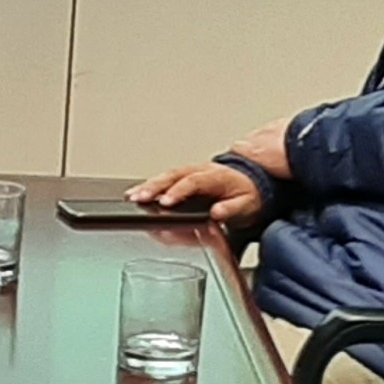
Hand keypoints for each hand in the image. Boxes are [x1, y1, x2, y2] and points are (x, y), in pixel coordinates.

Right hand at [130, 161, 263, 227]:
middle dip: (154, 187)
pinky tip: (135, 194)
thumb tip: (218, 212)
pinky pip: (164, 179)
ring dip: (147, 186)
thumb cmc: (247, 196)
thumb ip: (232, 209)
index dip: (178, 191)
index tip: (165, 202)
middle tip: (139, 198)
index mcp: (216, 177)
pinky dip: (148, 186)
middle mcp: (201, 171)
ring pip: (166, 175)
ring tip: (132, 196)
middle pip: (173, 175)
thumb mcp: (247, 206)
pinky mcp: (183, 178)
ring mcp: (191, 172)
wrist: (250, 184)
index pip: (194, 182)